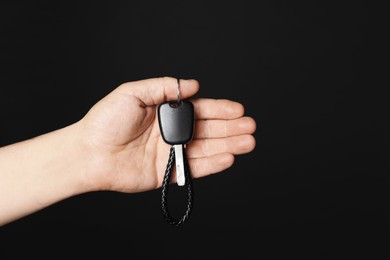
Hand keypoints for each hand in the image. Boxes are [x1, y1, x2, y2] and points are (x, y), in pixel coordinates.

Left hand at [78, 77, 255, 192]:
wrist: (88, 153)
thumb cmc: (105, 121)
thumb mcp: (133, 93)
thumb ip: (163, 86)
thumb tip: (193, 84)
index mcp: (166, 113)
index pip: (200, 110)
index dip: (220, 109)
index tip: (238, 110)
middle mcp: (171, 133)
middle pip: (208, 129)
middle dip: (231, 128)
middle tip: (250, 127)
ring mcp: (171, 153)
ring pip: (206, 149)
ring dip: (229, 145)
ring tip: (248, 142)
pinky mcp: (167, 173)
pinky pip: (194, 169)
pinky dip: (213, 164)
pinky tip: (229, 158)